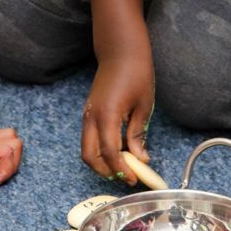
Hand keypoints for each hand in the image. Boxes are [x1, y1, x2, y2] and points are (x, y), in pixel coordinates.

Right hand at [83, 0, 154, 183]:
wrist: (121, 51)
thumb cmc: (136, 73)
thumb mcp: (143, 105)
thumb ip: (138, 134)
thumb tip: (141, 158)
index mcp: (107, 115)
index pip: (110, 152)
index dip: (122, 169)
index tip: (135, 178)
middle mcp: (92, 117)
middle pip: (89, 156)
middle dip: (106, 171)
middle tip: (126, 176)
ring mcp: (87, 114)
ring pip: (86, 149)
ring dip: (102, 162)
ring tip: (124, 165)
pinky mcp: (89, 112)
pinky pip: (89, 138)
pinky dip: (100, 150)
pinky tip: (119, 149)